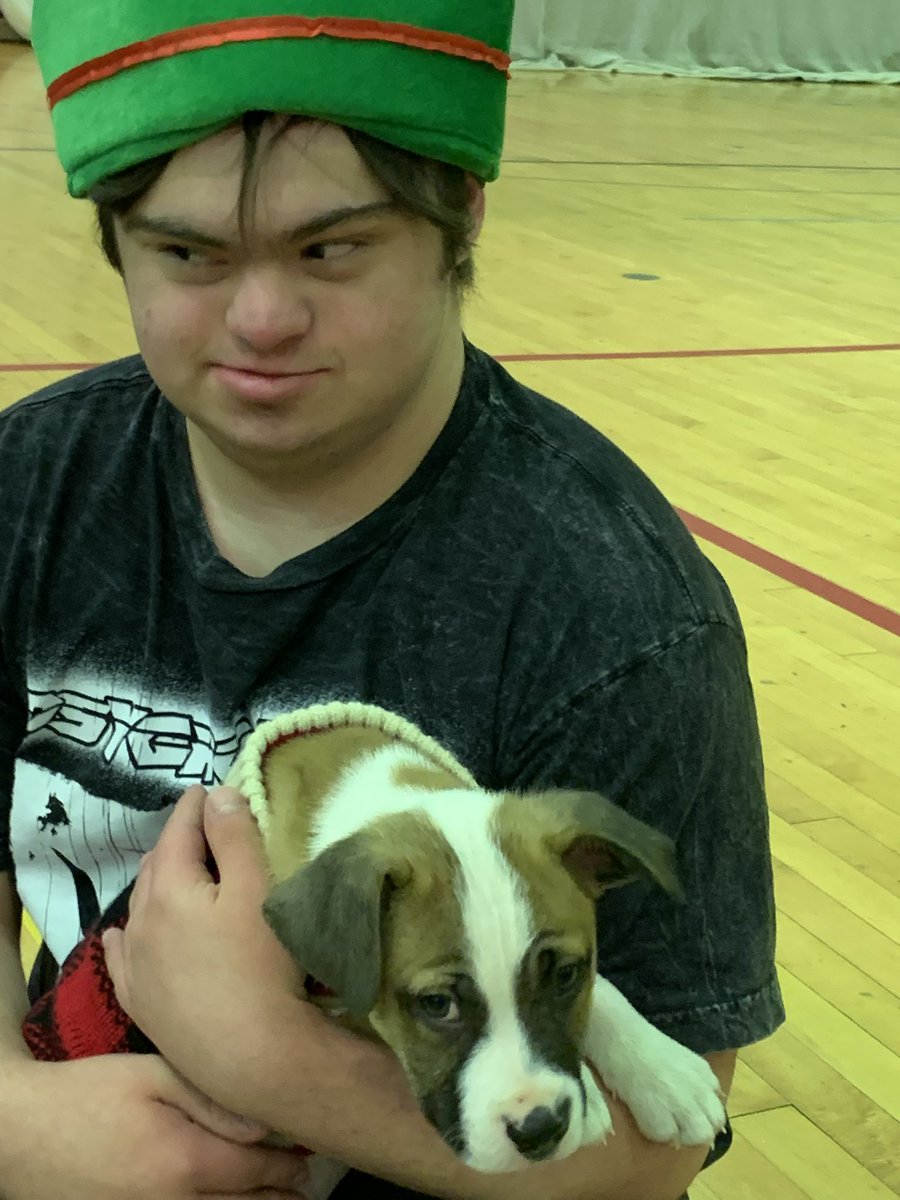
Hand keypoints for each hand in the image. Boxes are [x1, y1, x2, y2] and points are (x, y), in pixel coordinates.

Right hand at [0, 1054, 310, 1198]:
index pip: (259, 1172)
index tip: (308, 1158)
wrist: (21, 1133)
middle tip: (303, 1187)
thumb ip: (212, 1098)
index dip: (290, 1166)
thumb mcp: (151, 1074)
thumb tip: (266, 1120)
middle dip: (280, 1198)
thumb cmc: (88, 1093)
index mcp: (185, 1162)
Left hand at [103, 785, 308, 1113]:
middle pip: (157, 865)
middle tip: (205, 829)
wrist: (253, 1056)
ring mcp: (137, 966)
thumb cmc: (263, 966)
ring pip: (140, 907)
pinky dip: (130, 933)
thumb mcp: (258, 889)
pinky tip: (126, 935)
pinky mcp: (141, 1002)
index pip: (179, 830)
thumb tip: (216, 795)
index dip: (197, 805)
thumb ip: (235, 836)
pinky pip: (123, 956)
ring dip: (159, 883)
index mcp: (170, 889)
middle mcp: (142, 922)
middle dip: (178, 841)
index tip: (210, 790)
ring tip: (181, 874)